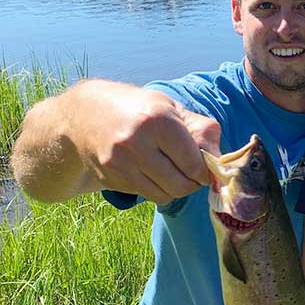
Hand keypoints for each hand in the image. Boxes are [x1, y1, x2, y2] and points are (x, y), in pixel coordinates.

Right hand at [73, 83, 220, 203]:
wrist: (84, 115)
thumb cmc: (138, 109)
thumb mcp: (172, 108)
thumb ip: (202, 131)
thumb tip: (220, 160)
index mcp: (157, 120)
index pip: (194, 163)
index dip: (204, 170)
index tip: (204, 167)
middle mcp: (135, 142)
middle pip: (180, 185)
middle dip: (192, 183)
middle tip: (191, 173)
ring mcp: (119, 163)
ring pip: (164, 196)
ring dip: (174, 189)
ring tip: (172, 171)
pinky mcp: (110, 178)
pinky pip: (145, 195)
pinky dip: (154, 189)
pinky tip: (149, 171)